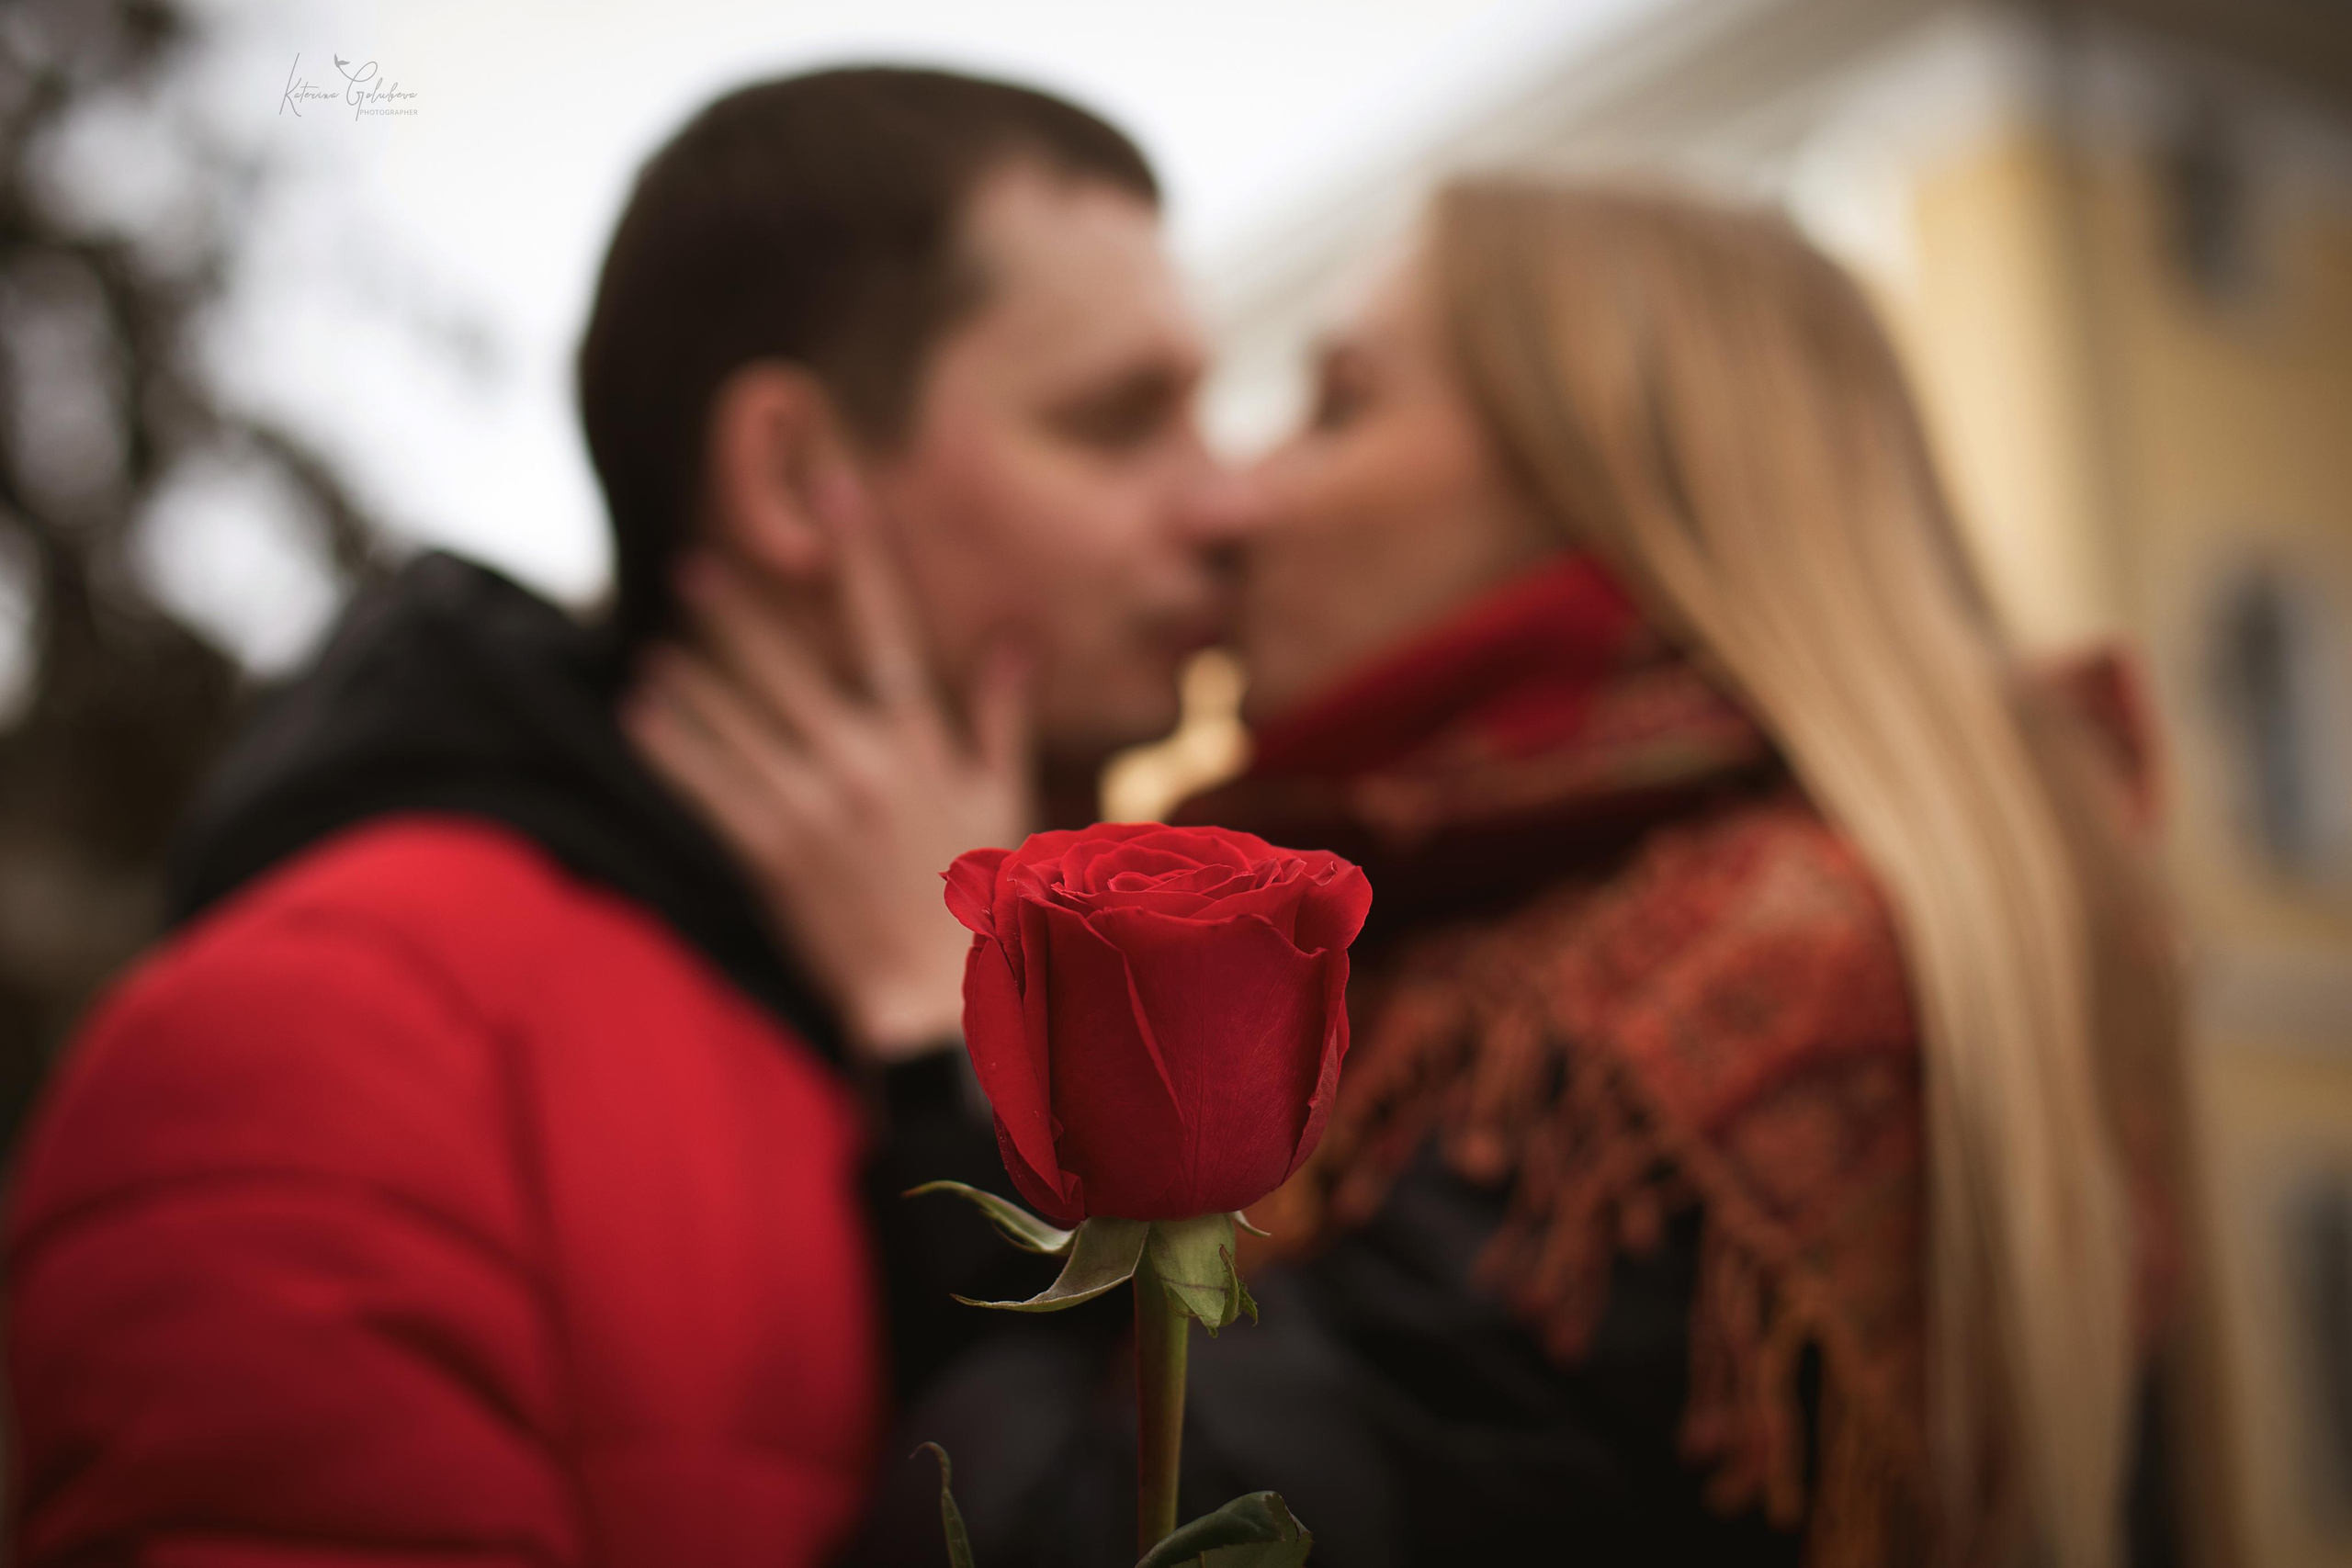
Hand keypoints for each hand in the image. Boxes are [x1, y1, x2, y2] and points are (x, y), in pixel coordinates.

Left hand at [623, 485, 1033, 1062]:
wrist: (930, 998)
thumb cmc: (974, 897)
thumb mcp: (1000, 800)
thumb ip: (1001, 717)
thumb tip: (1016, 642)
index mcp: (922, 744)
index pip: (887, 628)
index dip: (859, 556)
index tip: (835, 491)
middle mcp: (864, 764)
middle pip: (791, 667)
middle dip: (741, 612)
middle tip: (696, 563)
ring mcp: (812, 808)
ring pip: (738, 721)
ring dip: (692, 676)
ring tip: (656, 638)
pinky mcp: (770, 854)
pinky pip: (709, 787)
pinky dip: (673, 746)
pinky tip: (642, 710)